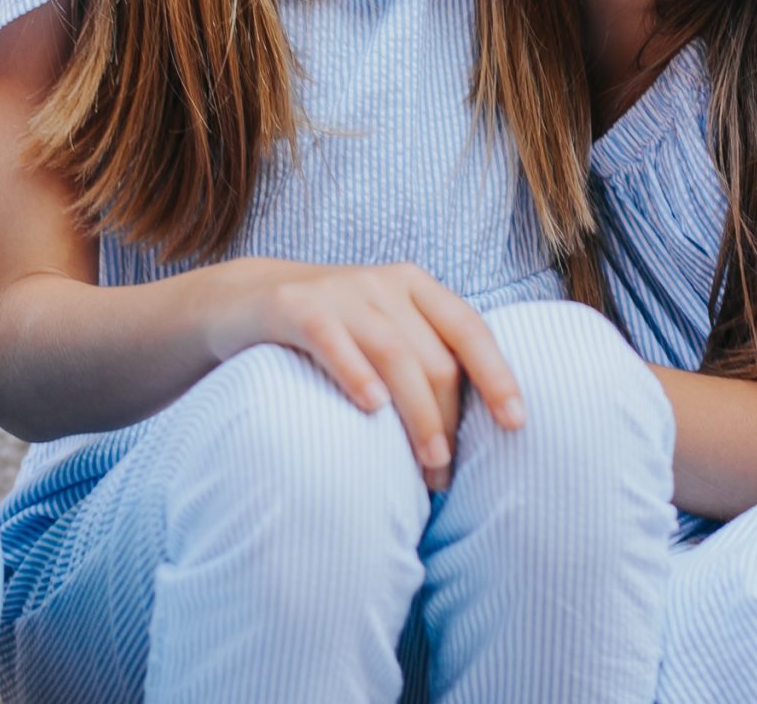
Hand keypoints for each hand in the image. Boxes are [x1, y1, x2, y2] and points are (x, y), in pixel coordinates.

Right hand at [225, 260, 525, 490]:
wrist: (240, 300)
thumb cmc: (328, 331)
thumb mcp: (380, 331)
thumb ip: (420, 359)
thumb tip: (465, 431)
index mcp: (415, 286)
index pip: (470, 329)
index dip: (498, 376)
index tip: (516, 423)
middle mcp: (384, 283)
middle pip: (434, 357)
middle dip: (449, 420)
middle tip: (445, 473)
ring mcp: (339, 291)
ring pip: (396, 354)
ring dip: (418, 414)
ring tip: (429, 462)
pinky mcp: (295, 306)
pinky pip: (333, 340)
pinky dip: (357, 373)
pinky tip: (372, 409)